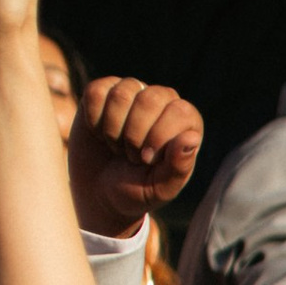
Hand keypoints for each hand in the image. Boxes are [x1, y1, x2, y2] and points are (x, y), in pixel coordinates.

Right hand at [69, 74, 205, 236]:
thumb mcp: (160, 188)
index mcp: (185, 121)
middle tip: (131, 156)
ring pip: (121, 95)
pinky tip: (99, 134)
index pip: (179, 111)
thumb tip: (191, 137)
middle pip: (150, 99)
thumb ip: (178, 167)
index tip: (147, 160)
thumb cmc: (136, 190)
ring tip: (117, 146)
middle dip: (135, 136)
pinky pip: (96, 93)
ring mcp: (132, 92)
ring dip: (113, 131)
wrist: (98, 193)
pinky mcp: (103, 91)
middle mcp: (162, 100)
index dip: (159, 137)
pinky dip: (94, 120)